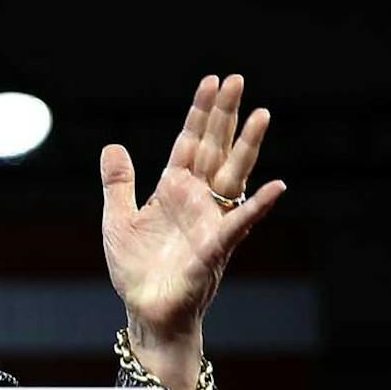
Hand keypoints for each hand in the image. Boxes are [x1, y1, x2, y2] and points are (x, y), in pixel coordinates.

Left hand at [99, 74, 286, 388]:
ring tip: (263, 114)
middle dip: (225, 115)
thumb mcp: (118, 218)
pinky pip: (240, 223)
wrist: (146, 311)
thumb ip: (119, 182)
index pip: (190, 141)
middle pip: (215, 148)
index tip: (211, 80)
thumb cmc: (136, 269)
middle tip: (238, 79)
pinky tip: (278, 187)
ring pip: (233, 175)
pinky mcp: (215, 247)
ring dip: (247, 146)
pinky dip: (258, 206)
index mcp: (174, 189)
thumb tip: (113, 146)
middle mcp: (198, 199)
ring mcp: (210, 220)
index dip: (200, 112)